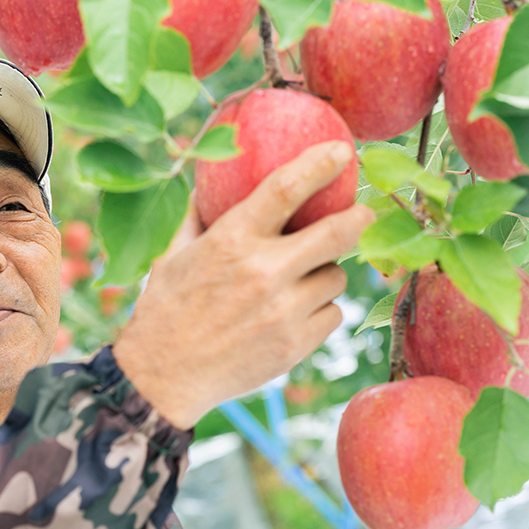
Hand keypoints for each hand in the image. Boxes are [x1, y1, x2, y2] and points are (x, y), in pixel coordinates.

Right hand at [113, 141, 374, 428]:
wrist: (163, 376)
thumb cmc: (166, 307)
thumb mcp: (174, 253)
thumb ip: (199, 215)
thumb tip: (214, 179)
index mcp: (232, 240)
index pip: (286, 188)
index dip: (320, 164)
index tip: (343, 152)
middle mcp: (264, 272)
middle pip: (337, 232)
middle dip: (359, 217)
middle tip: (365, 213)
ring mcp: (284, 311)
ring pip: (336, 277)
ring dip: (326, 272)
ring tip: (300, 279)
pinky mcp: (295, 344)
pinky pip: (332, 313)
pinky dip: (320, 309)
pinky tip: (295, 312)